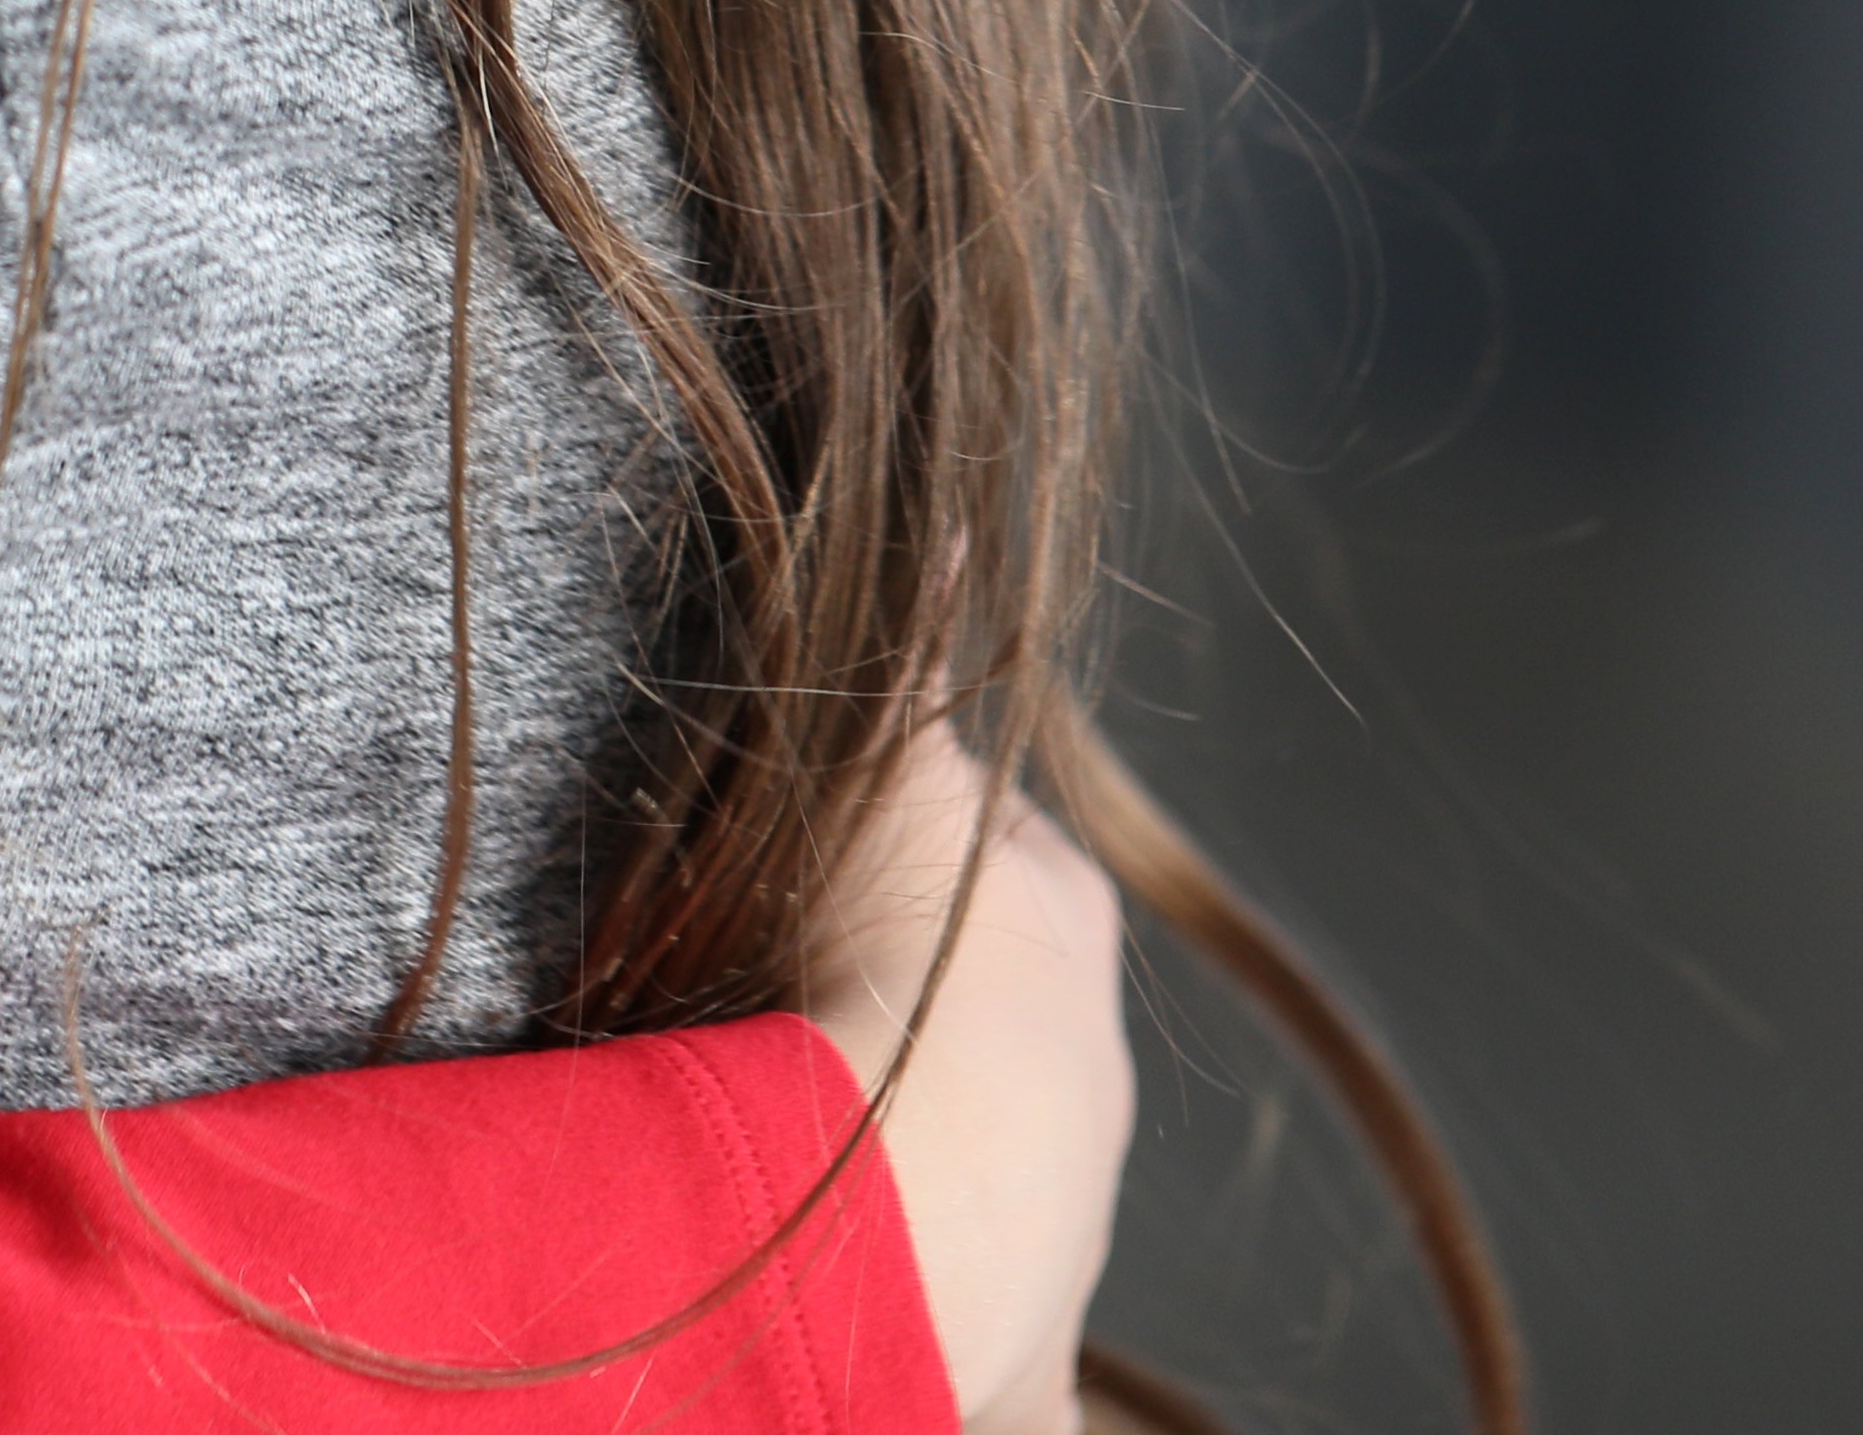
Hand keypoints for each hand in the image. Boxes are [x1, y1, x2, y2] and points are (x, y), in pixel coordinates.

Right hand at [795, 722, 1130, 1434]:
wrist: (903, 1187)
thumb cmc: (875, 960)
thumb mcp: (879, 771)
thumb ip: (906, 655)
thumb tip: (954, 512)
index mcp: (1055, 922)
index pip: (987, 857)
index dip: (895, 852)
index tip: (808, 865)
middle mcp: (1084, 1074)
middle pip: (992, 1015)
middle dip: (914, 1010)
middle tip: (779, 1008)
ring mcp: (1059, 1217)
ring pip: (984, 1167)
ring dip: (907, 1151)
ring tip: (786, 1141)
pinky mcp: (1013, 1358)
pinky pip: (986, 1351)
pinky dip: (945, 1331)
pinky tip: (879, 1306)